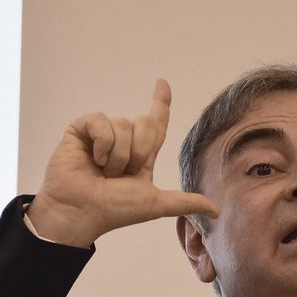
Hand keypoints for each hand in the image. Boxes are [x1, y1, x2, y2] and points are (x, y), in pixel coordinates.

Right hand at [27, 79, 219, 247]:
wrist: (81, 212)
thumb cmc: (114, 211)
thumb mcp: (156, 203)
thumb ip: (185, 202)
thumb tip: (216, 211)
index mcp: (141, 156)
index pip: (155, 123)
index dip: (160, 102)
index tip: (162, 84)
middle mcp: (122, 142)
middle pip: (145, 122)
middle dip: (139, 150)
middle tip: (122, 174)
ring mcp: (100, 136)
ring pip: (123, 124)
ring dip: (117, 154)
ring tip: (103, 172)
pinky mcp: (81, 130)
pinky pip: (100, 120)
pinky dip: (101, 143)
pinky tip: (92, 159)